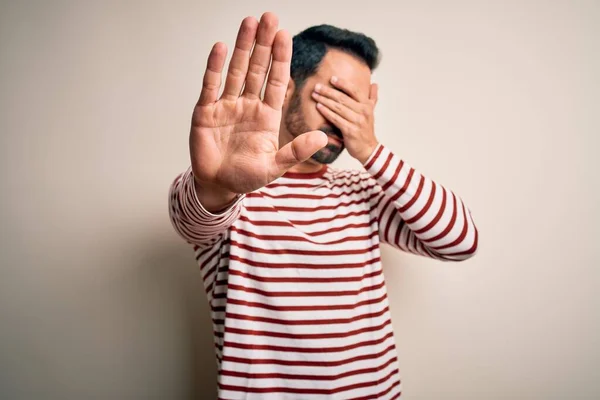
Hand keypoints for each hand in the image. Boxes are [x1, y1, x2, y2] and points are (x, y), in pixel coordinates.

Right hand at [190, 13, 326, 194]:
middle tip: (269, 18)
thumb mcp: (274, 167)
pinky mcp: (206, 112)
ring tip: (249, 23)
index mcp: (266, 116)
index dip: (280, 59)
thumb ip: (296, 152)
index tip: (285, 36)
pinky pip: (211, 85)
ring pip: (236, 71)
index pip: (276, 81)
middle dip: (263, 44)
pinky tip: (222, 48)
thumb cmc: (246, 176)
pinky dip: (216, 67)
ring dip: (243, 47)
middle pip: (258, 69)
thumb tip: (322, 137)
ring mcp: (226, 106)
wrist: (218, 186)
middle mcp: (248, 106)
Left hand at [311, 76, 378, 163]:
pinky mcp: (350, 131)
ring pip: (338, 108)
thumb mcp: (371, 112)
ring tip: (315, 95)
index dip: (343, 83)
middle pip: (343, 98)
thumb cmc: (366, 129)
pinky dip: (326, 112)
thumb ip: (372, 97)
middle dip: (328, 91)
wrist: (368, 148)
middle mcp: (363, 112)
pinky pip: (336, 119)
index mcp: (367, 105)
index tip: (331, 78)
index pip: (354, 90)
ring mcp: (357, 121)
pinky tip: (319, 107)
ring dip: (325, 100)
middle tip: (317, 86)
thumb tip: (375, 84)